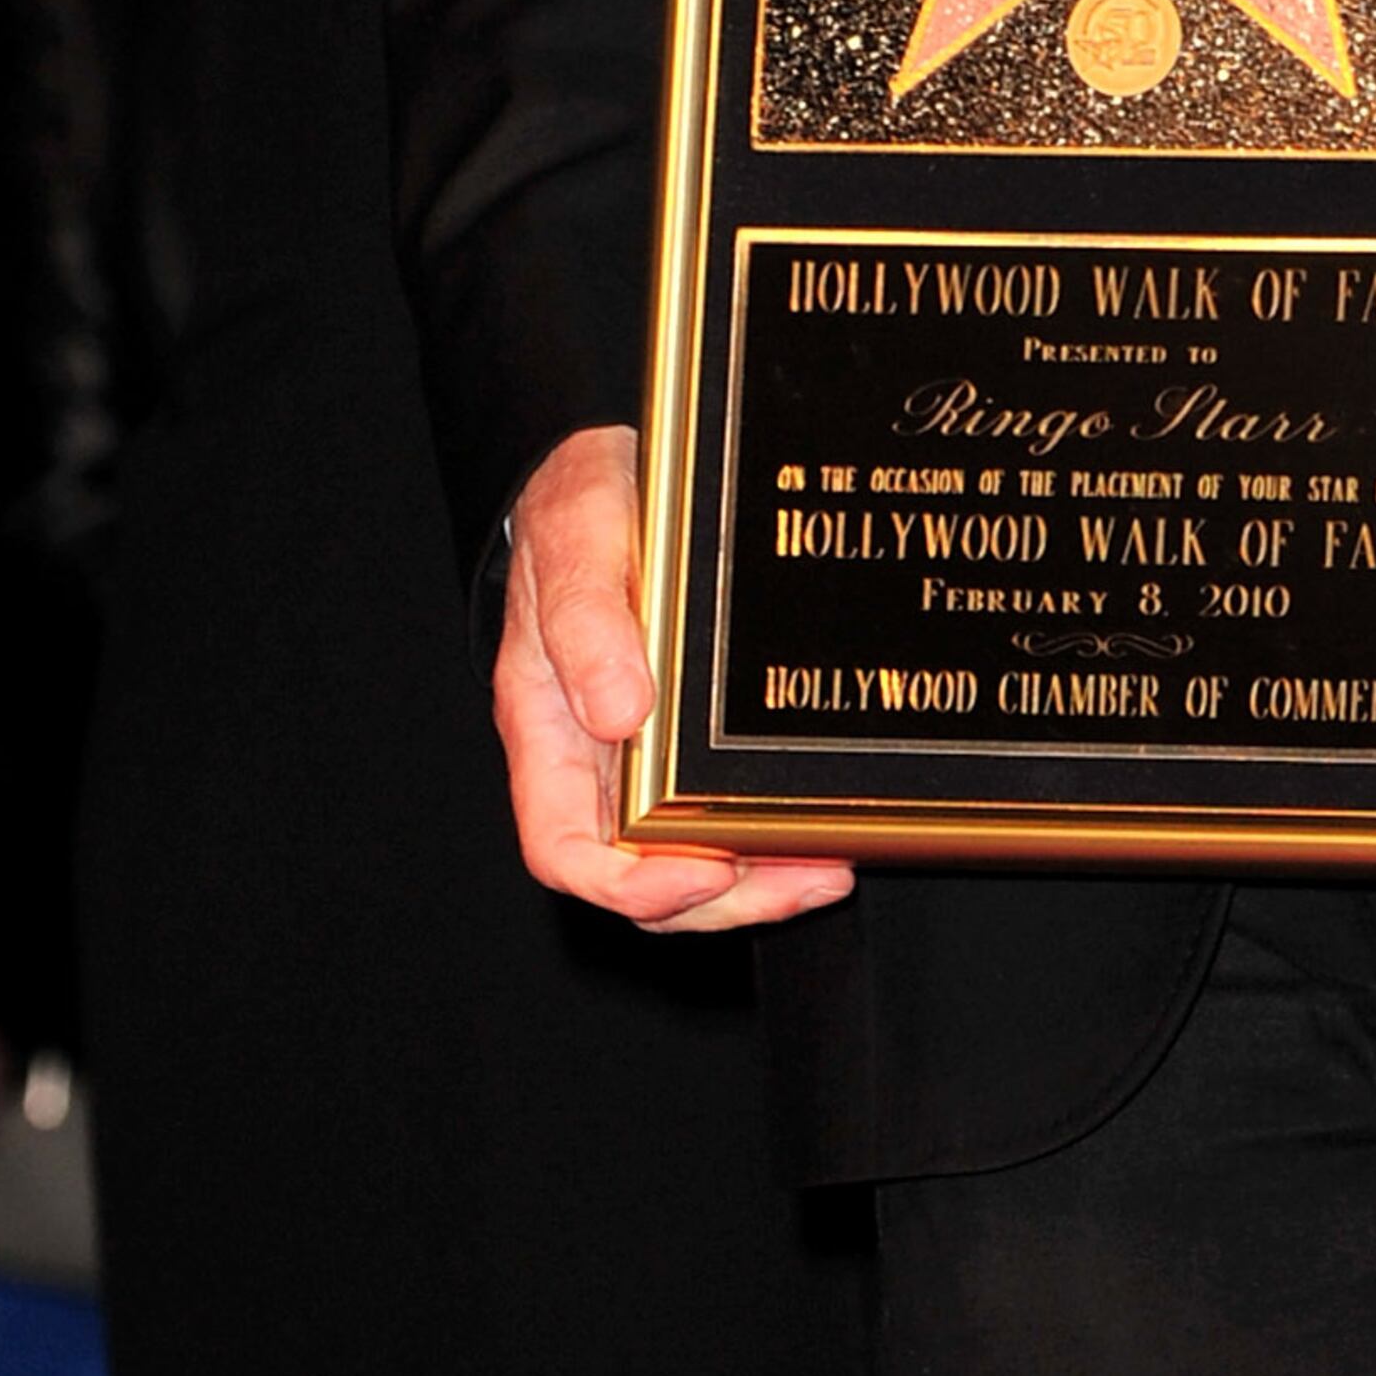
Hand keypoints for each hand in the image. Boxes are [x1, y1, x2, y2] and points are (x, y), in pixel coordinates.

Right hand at [493, 423, 853, 933]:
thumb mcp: (576, 543)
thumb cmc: (576, 511)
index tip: (703, 870)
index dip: (631, 883)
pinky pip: (723, 815)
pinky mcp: (694, 745)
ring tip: (828, 868)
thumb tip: (619, 711)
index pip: (567, 850)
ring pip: (690, 862)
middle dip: (724, 898)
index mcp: (547, 732)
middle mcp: (593, 764)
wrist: (610, 476)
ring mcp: (645, 760)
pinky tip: (820, 828)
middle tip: (806, 878)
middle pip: (642, 879)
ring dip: (759, 882)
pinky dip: (770, 838)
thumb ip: (587, 623)